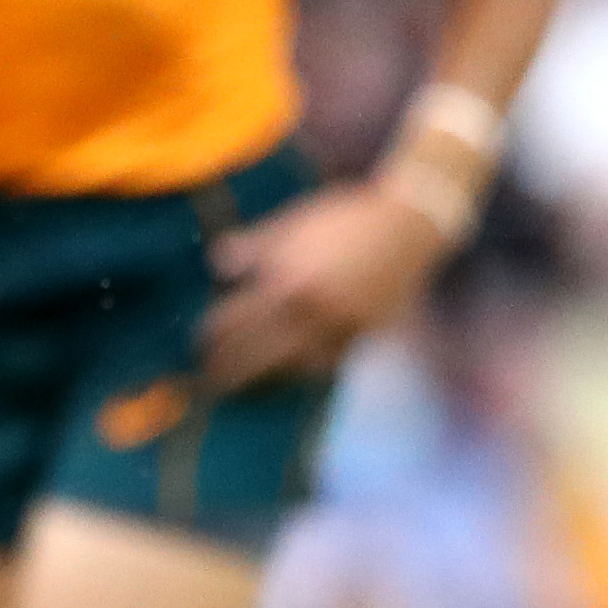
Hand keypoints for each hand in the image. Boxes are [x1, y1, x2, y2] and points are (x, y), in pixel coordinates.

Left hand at [198, 181, 450, 389]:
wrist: (410, 225)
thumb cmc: (345, 217)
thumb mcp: (293, 223)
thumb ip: (254, 247)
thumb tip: (216, 264)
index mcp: (289, 281)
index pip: (236, 322)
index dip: (211, 336)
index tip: (198, 344)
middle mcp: (313, 313)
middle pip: (256, 356)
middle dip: (228, 371)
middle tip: (208, 382)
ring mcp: (340, 329)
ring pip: (290, 370)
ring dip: (262, 382)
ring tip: (242, 389)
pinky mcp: (363, 338)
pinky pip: (325, 368)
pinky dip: (300, 377)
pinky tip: (285, 379)